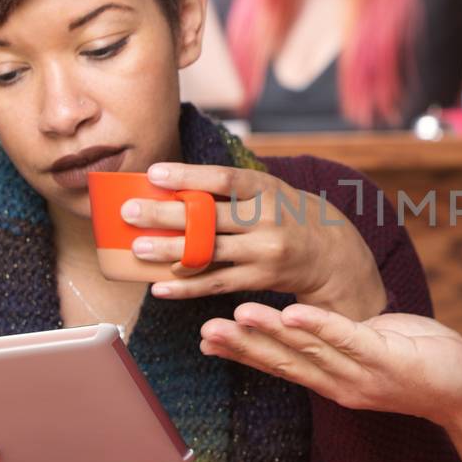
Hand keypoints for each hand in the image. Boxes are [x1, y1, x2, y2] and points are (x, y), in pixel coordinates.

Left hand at [124, 162, 387, 319]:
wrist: (331, 253)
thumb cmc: (286, 214)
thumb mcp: (268, 190)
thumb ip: (230, 189)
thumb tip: (170, 184)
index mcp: (267, 188)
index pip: (224, 179)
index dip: (188, 177)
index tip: (153, 174)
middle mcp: (269, 219)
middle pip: (210, 217)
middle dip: (166, 216)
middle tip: (129, 212)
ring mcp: (266, 251)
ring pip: (210, 252)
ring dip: (169, 252)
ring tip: (137, 248)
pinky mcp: (261, 279)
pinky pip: (217, 284)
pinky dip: (186, 287)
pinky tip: (160, 287)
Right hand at [200, 302, 461, 429]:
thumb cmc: (416, 360)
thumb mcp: (367, 351)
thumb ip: (334, 341)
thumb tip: (303, 325)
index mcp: (332, 380)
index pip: (280, 366)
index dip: (242, 353)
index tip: (205, 339)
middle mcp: (341, 382)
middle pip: (285, 361)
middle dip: (243, 345)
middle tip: (204, 330)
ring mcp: (364, 372)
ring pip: (310, 349)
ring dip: (271, 332)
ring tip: (237, 313)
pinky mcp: (389, 359)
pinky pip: (350, 340)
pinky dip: (320, 326)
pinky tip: (292, 313)